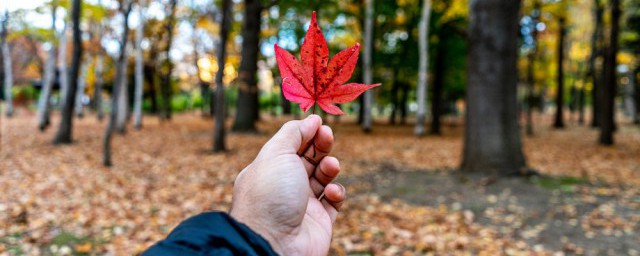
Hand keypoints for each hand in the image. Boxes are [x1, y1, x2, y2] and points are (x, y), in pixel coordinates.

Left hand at [230, 115, 345, 255]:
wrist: (274, 243)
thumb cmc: (270, 195)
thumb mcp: (276, 153)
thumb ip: (293, 133)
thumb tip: (311, 119)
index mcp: (268, 170)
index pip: (289, 146)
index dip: (305, 133)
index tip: (319, 123)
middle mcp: (284, 187)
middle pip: (308, 159)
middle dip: (320, 145)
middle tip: (328, 135)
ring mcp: (302, 205)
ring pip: (323, 178)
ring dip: (329, 167)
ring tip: (331, 165)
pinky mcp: (320, 221)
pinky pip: (334, 202)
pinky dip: (337, 193)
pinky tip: (331, 192)